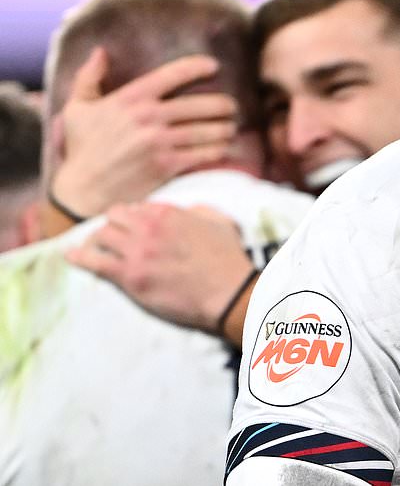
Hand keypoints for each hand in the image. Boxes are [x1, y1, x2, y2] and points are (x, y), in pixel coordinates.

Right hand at [49, 48, 236, 222]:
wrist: (82, 189)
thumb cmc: (82, 147)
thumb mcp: (77, 108)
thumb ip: (89, 77)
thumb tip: (100, 51)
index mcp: (130, 98)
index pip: (172, 74)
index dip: (197, 66)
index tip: (213, 65)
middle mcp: (147, 117)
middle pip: (199, 104)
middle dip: (223, 104)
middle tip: (232, 106)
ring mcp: (158, 142)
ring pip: (207, 130)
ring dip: (225, 128)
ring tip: (231, 127)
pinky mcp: (166, 165)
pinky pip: (203, 153)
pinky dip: (219, 149)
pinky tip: (224, 147)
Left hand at [67, 202, 253, 336]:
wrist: (228, 292)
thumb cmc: (228, 260)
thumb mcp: (219, 223)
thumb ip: (198, 212)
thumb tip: (187, 212)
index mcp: (168, 213)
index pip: (136, 207)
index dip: (132, 218)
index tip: (131, 228)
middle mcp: (148, 228)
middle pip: (113, 218)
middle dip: (112, 226)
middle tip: (112, 238)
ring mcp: (137, 252)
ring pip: (100, 236)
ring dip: (98, 242)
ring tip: (94, 249)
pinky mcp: (129, 276)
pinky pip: (93, 262)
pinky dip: (79, 258)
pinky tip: (71, 257)